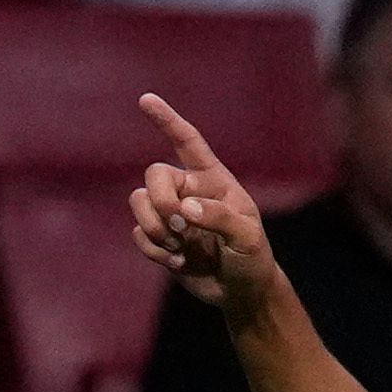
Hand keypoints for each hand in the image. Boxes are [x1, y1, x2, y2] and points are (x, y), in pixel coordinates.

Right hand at [131, 93, 271, 309]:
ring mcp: (170, 213)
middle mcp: (188, 190)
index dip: (168, 120)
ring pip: (138, 202)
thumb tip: (184, 208)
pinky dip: (154, 250)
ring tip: (179, 248)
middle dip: (160, 199)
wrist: (242, 292)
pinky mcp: (158, 237)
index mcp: (214, 180)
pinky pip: (139, 233)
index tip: (146, 99)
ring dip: (154, 227)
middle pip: (154, 174)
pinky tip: (178, 263)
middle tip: (179, 225)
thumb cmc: (253, 259)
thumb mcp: (249, 238)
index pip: (188, 142)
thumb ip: (221, 218)